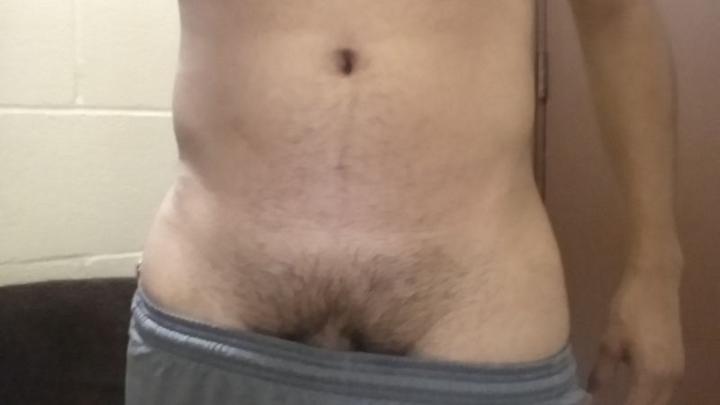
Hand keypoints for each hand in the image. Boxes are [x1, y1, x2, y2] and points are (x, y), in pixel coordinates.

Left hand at [589, 248, 684, 404]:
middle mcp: (671, 378)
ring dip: (642, 403)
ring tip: (617, 401)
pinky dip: (649, 395)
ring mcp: (677, 370)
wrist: (655, 282)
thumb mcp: (609, 342)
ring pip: (660, 400)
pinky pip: (664, 389)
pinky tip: (631, 393)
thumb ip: (602, 372)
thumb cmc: (629, 310)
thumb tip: (591, 394)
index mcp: (652, 375)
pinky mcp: (677, 362)